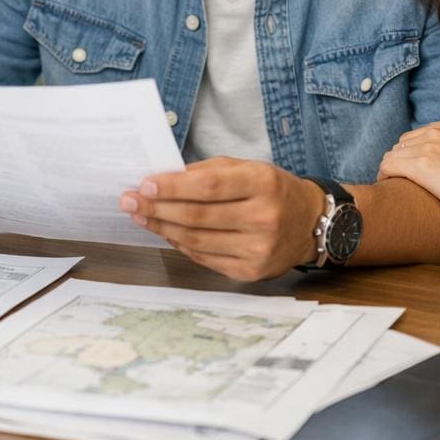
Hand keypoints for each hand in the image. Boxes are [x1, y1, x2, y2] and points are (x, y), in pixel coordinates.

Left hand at [119, 158, 325, 280]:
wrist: (310, 223)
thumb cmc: (272, 190)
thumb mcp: (247, 168)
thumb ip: (206, 171)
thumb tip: (161, 180)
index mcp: (262, 183)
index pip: (207, 186)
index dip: (172, 187)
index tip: (144, 185)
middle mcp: (263, 218)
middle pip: (197, 216)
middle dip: (156, 209)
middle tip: (129, 202)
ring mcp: (259, 249)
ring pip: (196, 240)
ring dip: (162, 228)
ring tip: (141, 217)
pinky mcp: (252, 271)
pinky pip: (205, 258)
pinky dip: (180, 245)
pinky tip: (167, 233)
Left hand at [377, 118, 439, 227]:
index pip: (416, 136)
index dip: (411, 154)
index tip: (411, 170)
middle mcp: (436, 132)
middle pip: (401, 145)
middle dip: (400, 161)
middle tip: (401, 181)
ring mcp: (427, 147)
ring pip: (392, 156)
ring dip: (391, 171)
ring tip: (393, 187)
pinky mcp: (420, 166)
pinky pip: (387, 166)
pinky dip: (383, 176)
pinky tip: (387, 187)